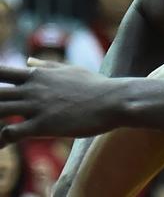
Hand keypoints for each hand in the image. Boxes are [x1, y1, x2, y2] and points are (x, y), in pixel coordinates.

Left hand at [0, 59, 120, 144]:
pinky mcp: (42, 126)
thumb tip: (28, 60)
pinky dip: (1, 139)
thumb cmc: (95, 86)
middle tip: (1, 111)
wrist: (113, 100)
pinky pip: (9, 133)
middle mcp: (33, 89)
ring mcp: (36, 107)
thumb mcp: (70, 70)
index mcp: (38, 75)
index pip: (1, 72)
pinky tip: (4, 143)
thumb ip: (46, 65)